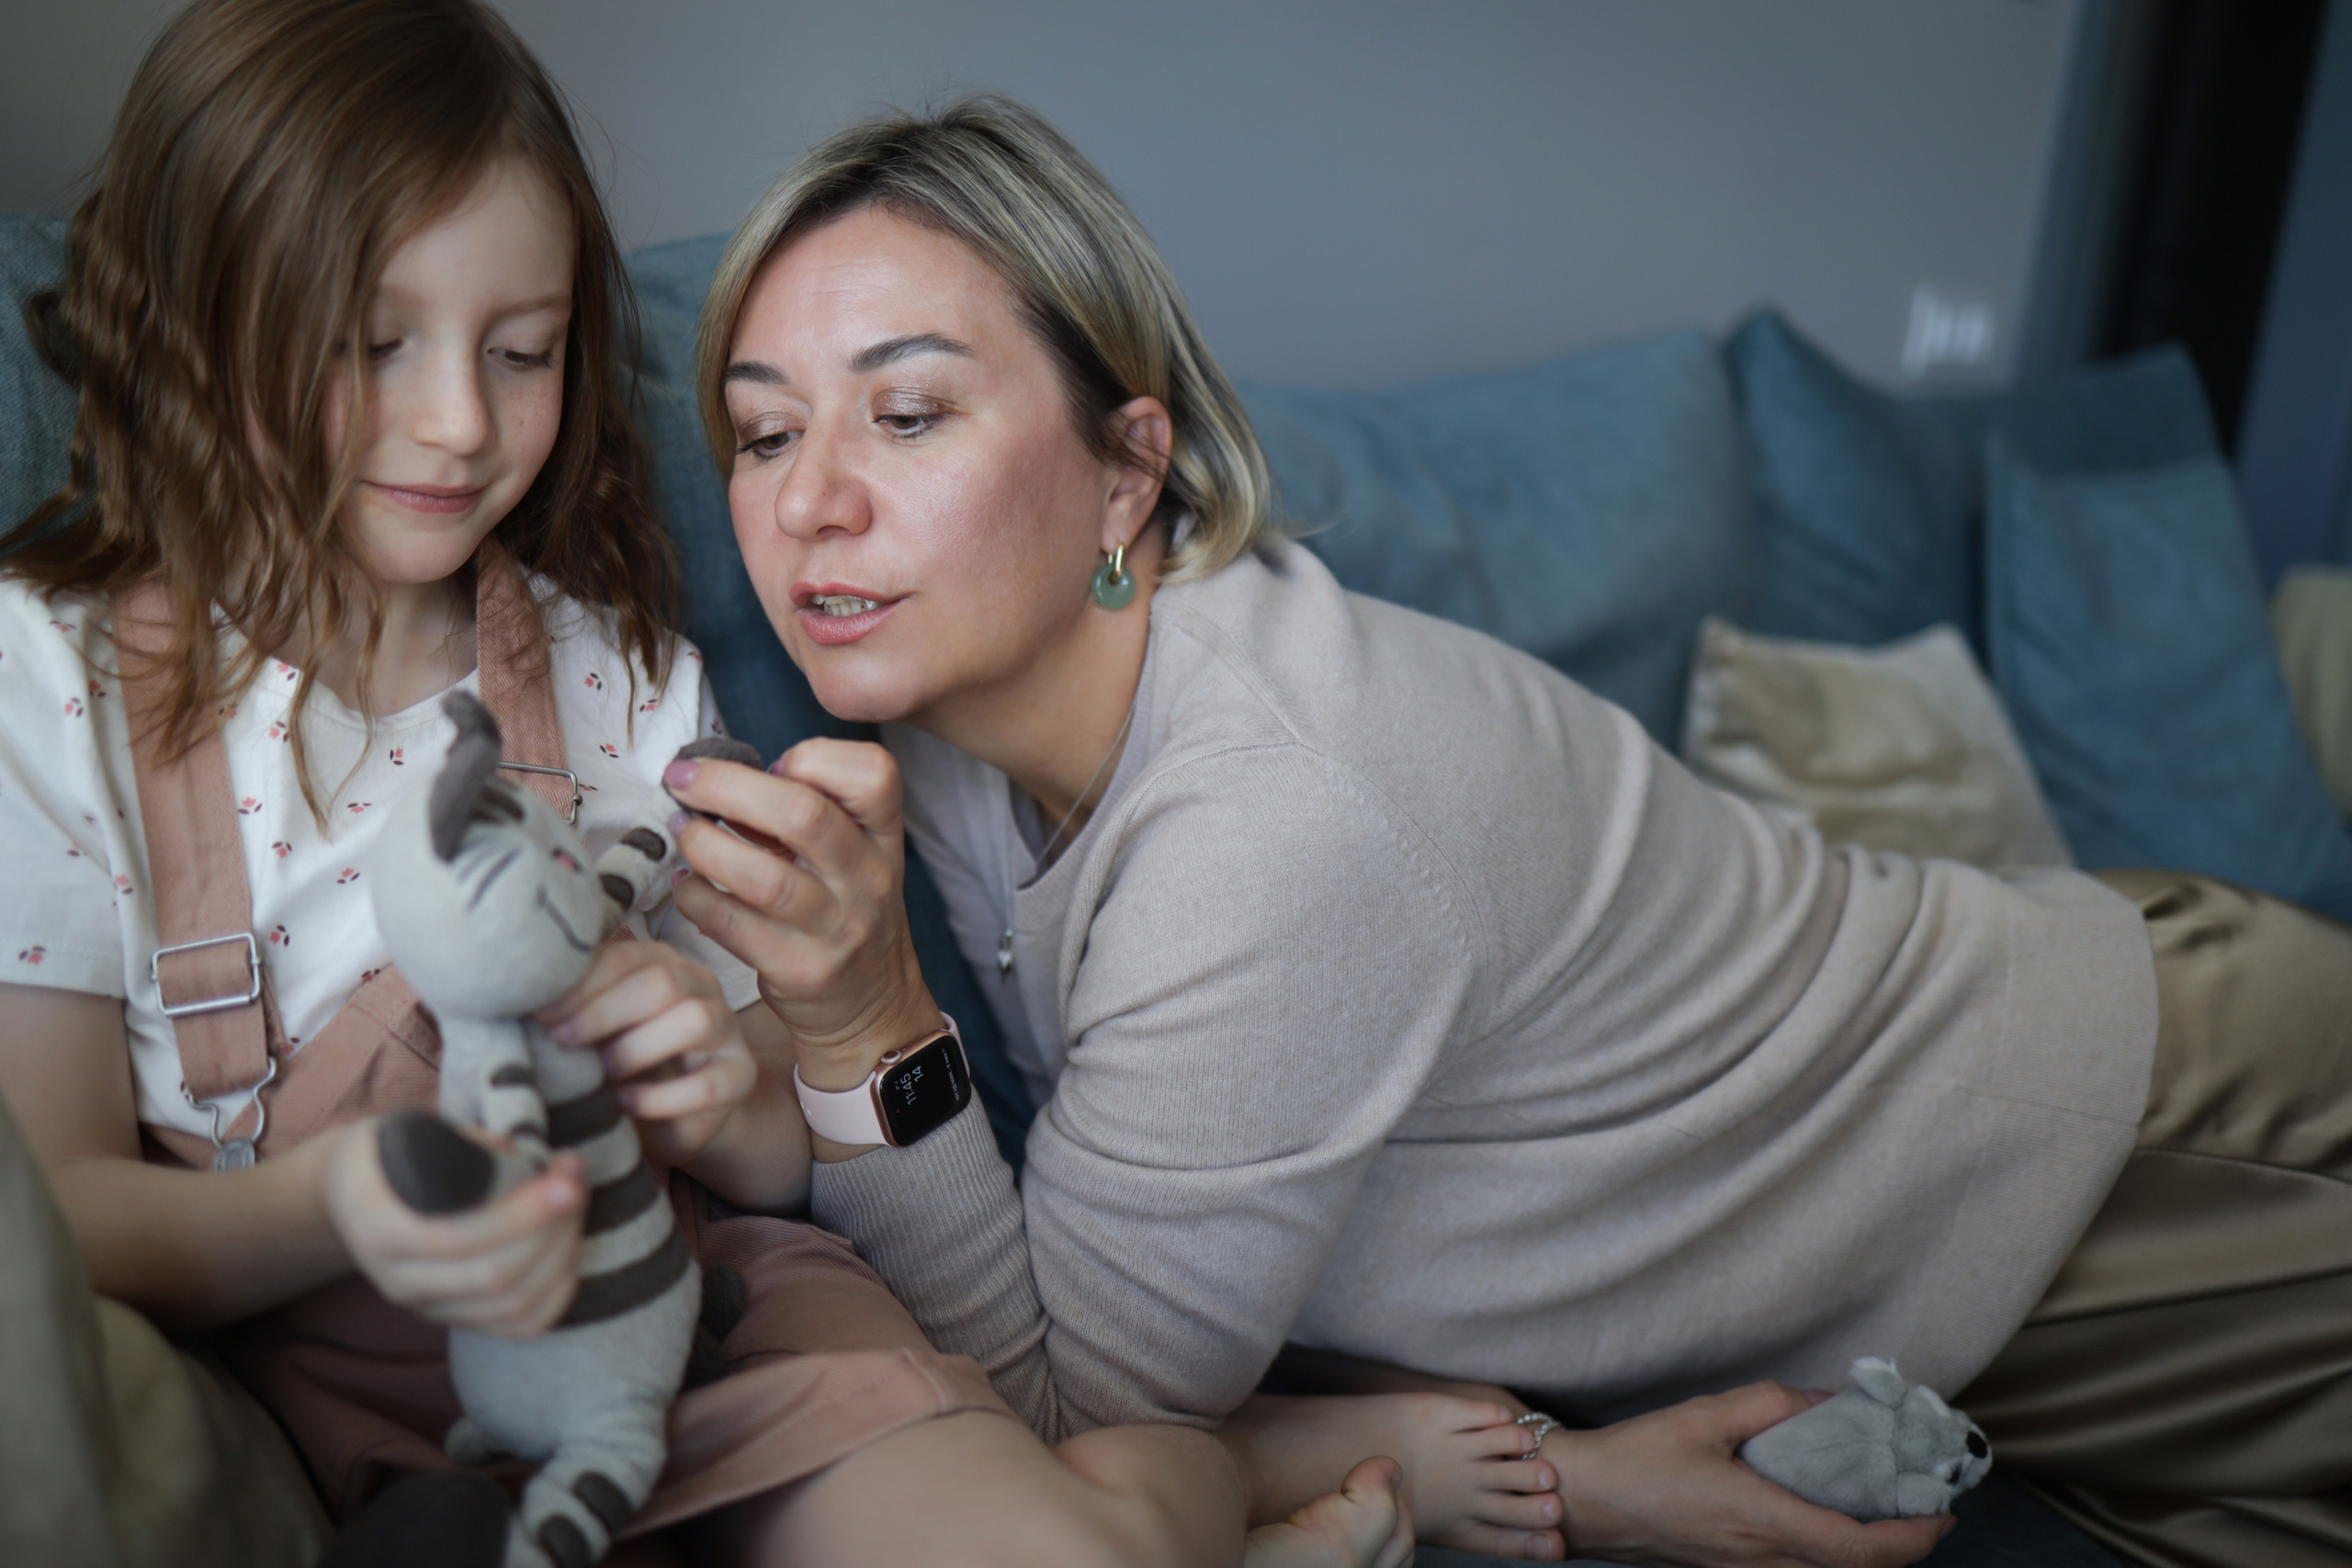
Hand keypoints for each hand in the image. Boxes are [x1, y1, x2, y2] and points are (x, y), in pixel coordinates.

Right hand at [320, 1115, 584, 1336]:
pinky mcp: (456, 1319)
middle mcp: (398, 1280)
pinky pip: (520, 1326)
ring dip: (562, 1255)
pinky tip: (570, 1249)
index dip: (519, 1215)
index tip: (564, 1181)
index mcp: (378, 1227)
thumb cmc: (386, 1155)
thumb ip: (462, 1143)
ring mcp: (427, 1307)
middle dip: (552, 1228)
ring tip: (575, 1207)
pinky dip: (558, 1292)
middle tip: (574, 1180)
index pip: (454, 1238)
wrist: (351, 1197)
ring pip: (512, 1306)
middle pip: (493, 1276)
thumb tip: (518, 1157)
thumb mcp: (407, 1130)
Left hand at [535, 940, 758, 1168]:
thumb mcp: (597, 1031)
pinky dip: (658, 1097)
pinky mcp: (739, 1076)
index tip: (539, 1014)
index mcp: (664, 964)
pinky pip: (707, 1084)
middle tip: (562, 1041)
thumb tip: (522, 999)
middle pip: (663, 982)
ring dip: (636, 1049)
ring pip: (694, 1021)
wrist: (676, 1115)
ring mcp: (727, 1030)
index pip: (625, 957)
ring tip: (602, 1075)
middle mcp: (702, 986)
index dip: (580, 985)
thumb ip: (574, 1009)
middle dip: (603, 1012)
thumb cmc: (625, 1064)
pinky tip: (626, 1105)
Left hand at [661, 741, 939, 1083]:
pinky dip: (695, 898)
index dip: (812, 757)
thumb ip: (805, 812)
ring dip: (704, 844)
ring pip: (763, 876)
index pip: (872, 773)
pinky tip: (687, 886)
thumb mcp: (851, 855)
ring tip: (679, 830)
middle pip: (803, 815)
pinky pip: (732, 925)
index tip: (771, 766)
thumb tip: (720, 778)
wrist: (872, 1003)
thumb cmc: (845, 912)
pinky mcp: (799, 969)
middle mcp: (868, 878)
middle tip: (682, 780)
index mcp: (882, 836)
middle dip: (727, 786)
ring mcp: (837, 928)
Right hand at [1550, 1382, 1952, 1567]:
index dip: (1912, 1538)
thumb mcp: (1704, 1416)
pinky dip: (1828, 1554)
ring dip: (1866, 1553)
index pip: (1860, 1550)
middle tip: (1924, 1509)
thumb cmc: (1634, 1460)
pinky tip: (1825, 1519)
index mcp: (1761, 1520)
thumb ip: (1769, 1405)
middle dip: (1902, 1548)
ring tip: (1883, 1513)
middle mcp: (1760, 1558)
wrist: (1580, 1501)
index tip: (1941, 1514)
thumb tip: (1822, 1402)